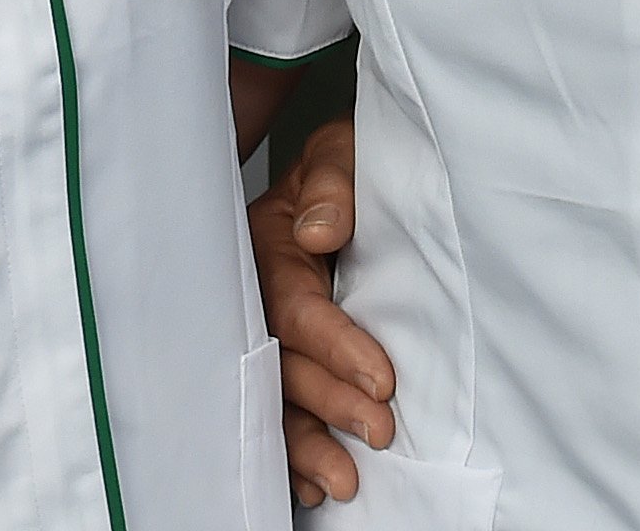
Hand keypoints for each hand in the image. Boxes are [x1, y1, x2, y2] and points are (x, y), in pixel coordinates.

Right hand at [251, 115, 392, 505]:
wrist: (347, 173)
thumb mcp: (342, 152)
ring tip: (344, 482)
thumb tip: (319, 231)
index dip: (337, 346)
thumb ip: (333, 182)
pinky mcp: (280, 356)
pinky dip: (289, 455)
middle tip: (379, 432)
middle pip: (282, 363)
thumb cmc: (347, 164)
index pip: (296, 307)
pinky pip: (273, 411)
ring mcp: (264, 331)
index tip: (382, 378)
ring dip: (305, 446)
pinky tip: (311, 487)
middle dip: (329, 406)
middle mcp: (257, 296)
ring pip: (274, 398)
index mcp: (266, 246)